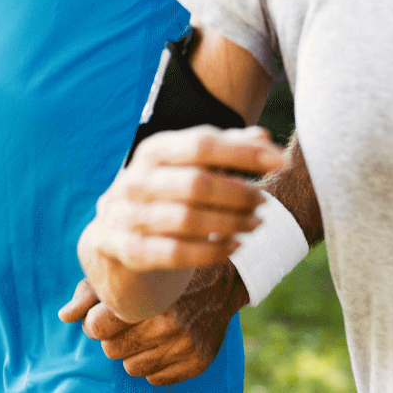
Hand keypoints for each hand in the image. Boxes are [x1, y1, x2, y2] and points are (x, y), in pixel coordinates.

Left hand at [59, 265, 248, 384]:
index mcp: (148, 299)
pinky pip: (157, 378)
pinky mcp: (199, 361)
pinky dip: (156, 363)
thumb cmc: (167, 272)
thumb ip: (92, 291)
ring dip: (135, 351)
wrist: (224, 278)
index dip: (98, 320)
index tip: (108, 311)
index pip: (97, 327)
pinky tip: (165, 342)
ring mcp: (186, 346)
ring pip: (132, 368)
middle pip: (112, 350)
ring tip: (148, 330)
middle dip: (115, 336)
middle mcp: (169, 325)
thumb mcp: (130, 269)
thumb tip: (64, 316)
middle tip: (131, 319)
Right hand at [89, 125, 284, 272]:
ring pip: (187, 219)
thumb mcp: (189, 166)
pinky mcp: (125, 250)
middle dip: (239, 193)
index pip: (202, 143)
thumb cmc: (164, 195)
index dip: (244, 152)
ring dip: (230, 223)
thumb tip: (266, 139)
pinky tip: (234, 247)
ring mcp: (126, 215)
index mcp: (153, 150)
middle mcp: (135, 179)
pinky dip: (210, 252)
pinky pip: (174, 253)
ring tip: (256, 224)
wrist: (112, 239)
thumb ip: (226, 149)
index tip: (281, 161)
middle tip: (264, 202)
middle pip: (197, 182)